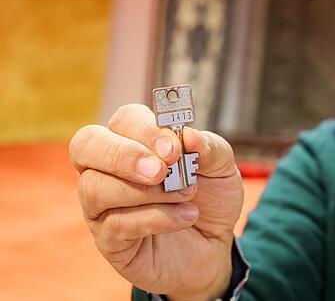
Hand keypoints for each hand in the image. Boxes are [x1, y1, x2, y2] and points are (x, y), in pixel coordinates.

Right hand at [70, 104, 243, 299]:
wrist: (215, 243)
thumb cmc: (210, 196)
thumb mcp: (221, 166)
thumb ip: (208, 147)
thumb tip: (188, 135)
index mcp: (134, 140)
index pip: (123, 120)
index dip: (144, 129)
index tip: (174, 149)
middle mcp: (108, 169)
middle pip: (85, 145)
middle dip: (122, 155)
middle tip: (160, 171)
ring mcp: (101, 205)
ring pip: (96, 188)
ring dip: (147, 192)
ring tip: (186, 194)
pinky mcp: (108, 240)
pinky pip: (116, 225)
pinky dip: (158, 218)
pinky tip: (186, 217)